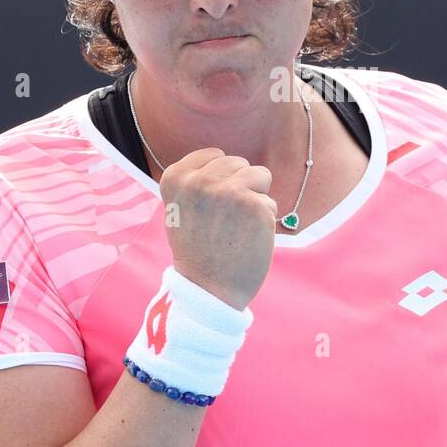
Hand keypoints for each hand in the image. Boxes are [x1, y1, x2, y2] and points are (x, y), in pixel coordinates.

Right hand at [159, 147, 277, 311]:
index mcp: (176, 178)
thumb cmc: (198, 250)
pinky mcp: (255, 205)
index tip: (208, 209)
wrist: (209, 290)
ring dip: (255, 200)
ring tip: (236, 227)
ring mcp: (228, 191)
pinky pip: (270, 202)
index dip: (219, 181)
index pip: (214, 156)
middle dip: (239, 187)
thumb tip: (222, 159)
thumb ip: (195, 181)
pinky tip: (248, 238)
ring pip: (260, 175)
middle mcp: (200, 180)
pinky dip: (264, 221)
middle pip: (239, 163)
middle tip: (224, 222)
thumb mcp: (180, 209)